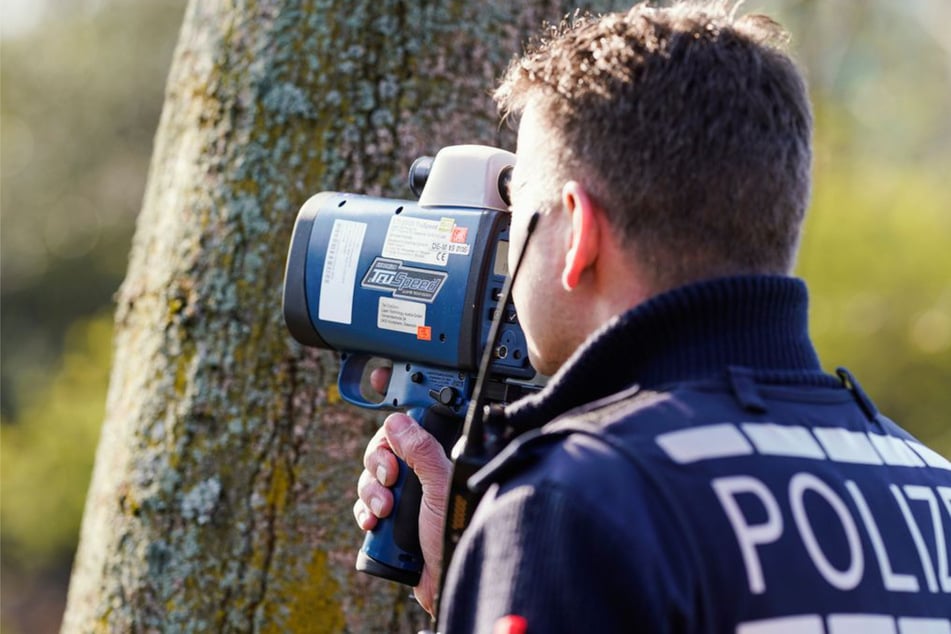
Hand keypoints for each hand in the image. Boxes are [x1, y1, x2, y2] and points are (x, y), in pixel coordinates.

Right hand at [353, 367, 451, 615]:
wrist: (447, 583)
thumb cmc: (457, 534)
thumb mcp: (440, 486)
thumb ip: (421, 450)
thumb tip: (397, 421)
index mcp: (441, 458)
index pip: (414, 422)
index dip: (397, 402)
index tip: (379, 378)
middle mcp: (424, 473)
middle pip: (384, 448)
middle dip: (379, 463)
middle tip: (391, 479)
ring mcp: (407, 497)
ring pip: (371, 477)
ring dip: (371, 494)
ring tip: (386, 513)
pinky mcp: (393, 520)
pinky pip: (364, 505)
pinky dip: (365, 513)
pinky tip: (375, 524)